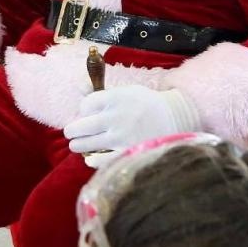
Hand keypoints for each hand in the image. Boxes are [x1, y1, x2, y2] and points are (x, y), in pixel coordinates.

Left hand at [63, 84, 199, 153]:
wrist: (174, 119)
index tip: (87, 113)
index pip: (85, 104)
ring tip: (78, 145)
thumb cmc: (146, 104)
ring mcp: (120, 137)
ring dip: (78, 145)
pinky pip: (99, 160)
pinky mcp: (126, 152)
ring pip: (85, 144)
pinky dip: (92, 160)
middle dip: (73, 130)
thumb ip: (101, 91)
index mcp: (116, 98)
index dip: (83, 109)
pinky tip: (90, 158)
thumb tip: (79, 86)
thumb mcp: (126, 91)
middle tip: (73, 132)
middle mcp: (116, 117)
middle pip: (80, 126)